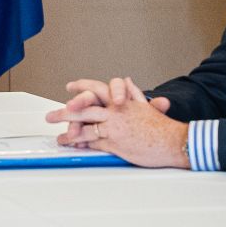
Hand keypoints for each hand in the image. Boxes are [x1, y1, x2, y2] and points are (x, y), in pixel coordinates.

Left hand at [45, 77, 185, 167]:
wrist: (174, 141)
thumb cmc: (162, 127)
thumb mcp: (146, 106)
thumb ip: (134, 93)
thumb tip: (127, 80)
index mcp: (123, 100)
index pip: (98, 88)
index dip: (82, 87)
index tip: (70, 87)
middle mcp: (116, 111)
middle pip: (85, 106)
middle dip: (66, 111)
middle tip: (51, 115)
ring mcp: (114, 126)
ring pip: (84, 125)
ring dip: (68, 130)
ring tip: (58, 136)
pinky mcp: (114, 142)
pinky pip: (92, 141)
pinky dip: (80, 143)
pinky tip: (72, 146)